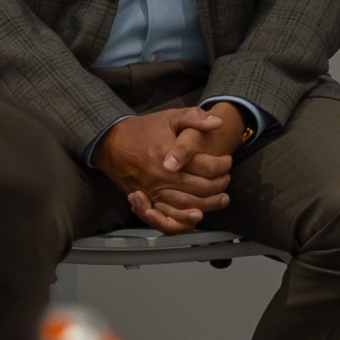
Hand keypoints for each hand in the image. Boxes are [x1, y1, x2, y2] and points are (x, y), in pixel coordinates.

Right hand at [96, 107, 238, 232]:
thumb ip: (194, 118)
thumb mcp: (170, 117)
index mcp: (169, 156)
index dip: (222, 165)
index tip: (227, 161)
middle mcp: (161, 177)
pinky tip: (195, 217)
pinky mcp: (146, 200)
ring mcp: (152, 191)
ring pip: (186, 206)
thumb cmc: (143, 129)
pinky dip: (182, 221)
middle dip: (219, 187)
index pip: (206, 167)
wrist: (111, 142)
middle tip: (226, 181)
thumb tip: (217, 123)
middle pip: (200, 189)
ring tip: (221, 199)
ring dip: (208, 205)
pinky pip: (165, 218)